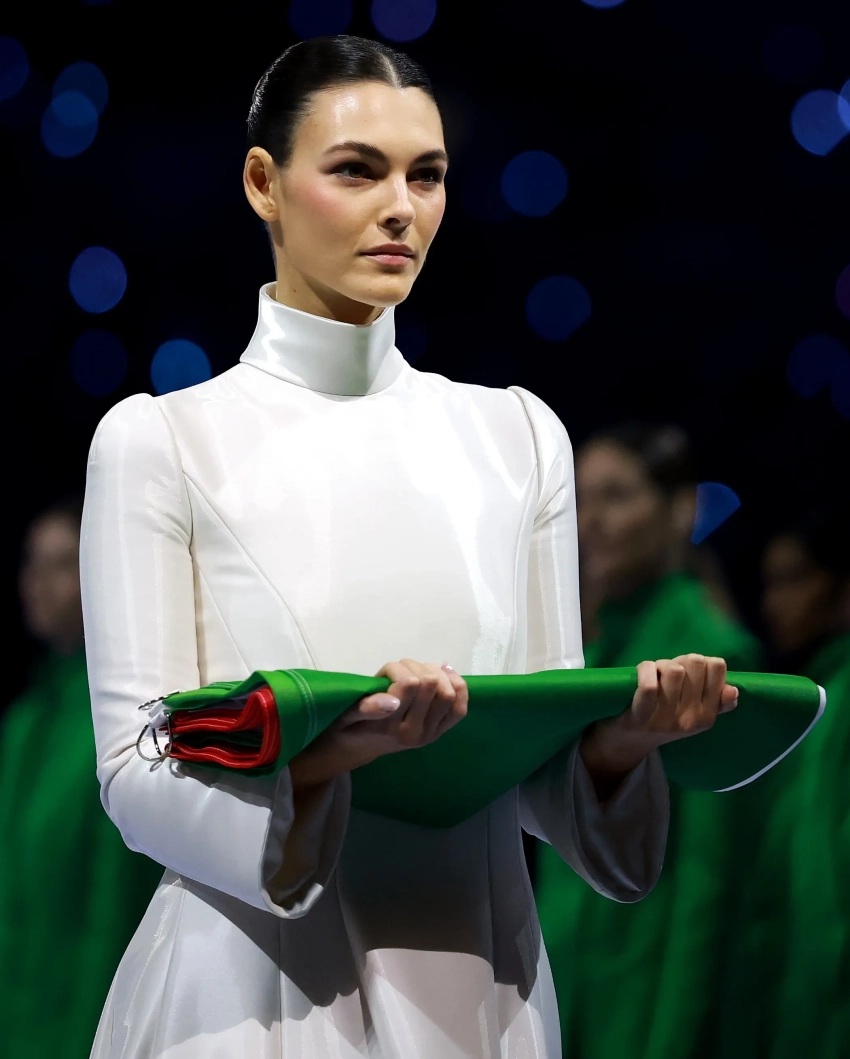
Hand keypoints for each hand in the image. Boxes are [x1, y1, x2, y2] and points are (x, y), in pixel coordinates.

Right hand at [288, 659, 467, 790]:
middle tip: (402, 669)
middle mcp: (414, 733)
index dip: (398, 667)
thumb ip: (366, 707)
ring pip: (449, 692)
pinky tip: (444, 675)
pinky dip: (456, 686)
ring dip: (435, 673)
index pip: (410, 684)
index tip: (385, 671)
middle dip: (417, 667)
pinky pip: (460, 708)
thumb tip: (391, 701)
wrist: (356, 750)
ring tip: (419, 672)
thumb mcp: (345, 716)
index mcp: (390, 727)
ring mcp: (430, 734)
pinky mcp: (440, 732)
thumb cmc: (347, 727)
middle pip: (432, 684)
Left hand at [580, 654, 737, 799]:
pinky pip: (649, 686)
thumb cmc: (661, 718)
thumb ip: (716, 702)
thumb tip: (733, 690)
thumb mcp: (693, 714)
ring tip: (654, 675)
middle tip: (668, 674)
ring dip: (661, 665)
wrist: (626, 745)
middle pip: (696, 662)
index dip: (701, 661)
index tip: (688, 673)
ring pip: (674, 670)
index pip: (718, 667)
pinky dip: (646, 670)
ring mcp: (666, 720)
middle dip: (680, 661)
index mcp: (707, 716)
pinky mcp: (641, 718)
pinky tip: (643, 672)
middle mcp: (691, 719)